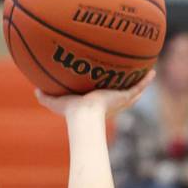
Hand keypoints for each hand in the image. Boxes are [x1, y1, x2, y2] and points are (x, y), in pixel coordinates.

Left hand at [35, 69, 154, 118]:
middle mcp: (108, 102)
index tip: (105, 82)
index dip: (104, 90)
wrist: (84, 116)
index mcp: (95, 104)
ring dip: (139, 83)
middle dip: (123, 87)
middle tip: (129, 76)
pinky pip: (138, 88)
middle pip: (119, 93)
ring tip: (147, 71)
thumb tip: (35, 90)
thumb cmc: (70, 112)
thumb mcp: (56, 102)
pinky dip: (145, 81)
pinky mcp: (124, 98)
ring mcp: (118, 100)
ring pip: (132, 91)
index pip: (101, 96)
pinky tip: (153, 72)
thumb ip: (46, 97)